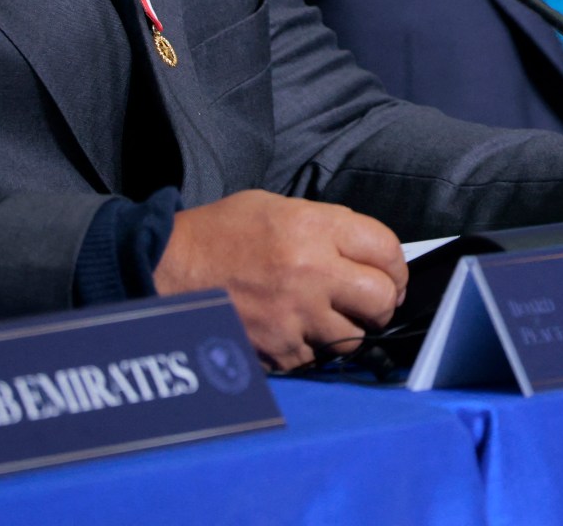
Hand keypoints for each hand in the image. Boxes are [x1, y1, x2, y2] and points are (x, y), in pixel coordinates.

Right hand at [153, 190, 407, 370]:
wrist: (166, 269)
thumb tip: (365, 251)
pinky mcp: (278, 351)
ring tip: (326, 315)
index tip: (391, 272)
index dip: (396, 264)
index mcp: (313, 228)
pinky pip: (318, 357)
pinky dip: (312, 347)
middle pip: (382, 298)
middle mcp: (311, 272)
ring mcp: (295, 316)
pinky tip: (294, 329)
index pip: (386, 249)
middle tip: (369, 300)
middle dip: (383, 300)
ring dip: (348, 327)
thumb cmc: (221, 234)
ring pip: (355, 336)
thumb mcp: (276, 207)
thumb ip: (326, 225)